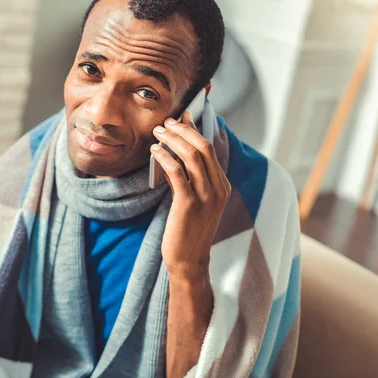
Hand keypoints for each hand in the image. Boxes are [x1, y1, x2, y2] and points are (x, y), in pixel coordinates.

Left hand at [151, 112, 230, 279]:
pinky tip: (155, 152)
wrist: (189, 261)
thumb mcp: (196, 201)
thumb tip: (176, 153)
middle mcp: (219, 188)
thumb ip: (191, 179)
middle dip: (182, 130)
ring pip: (191, 156)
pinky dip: (165, 158)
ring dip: (172, 140)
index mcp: (222, 185)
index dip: (194, 129)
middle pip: (203, 147)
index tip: (180, 117)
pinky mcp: (189, 204)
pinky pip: (177, 173)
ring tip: (156, 133)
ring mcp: (206, 197)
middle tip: (164, 123)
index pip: (210, 148)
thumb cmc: (188, 230)